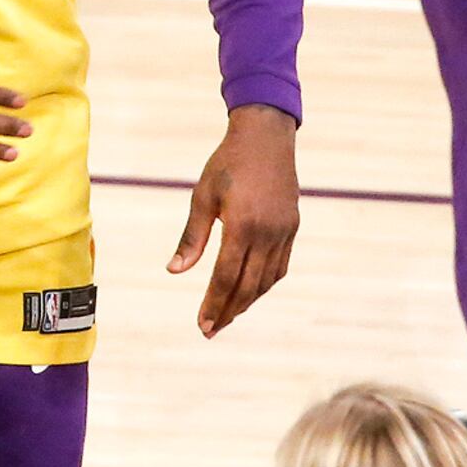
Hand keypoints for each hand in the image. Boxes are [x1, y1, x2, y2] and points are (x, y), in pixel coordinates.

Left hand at [169, 103, 299, 336]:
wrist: (266, 136)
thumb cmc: (227, 163)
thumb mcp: (202, 197)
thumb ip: (192, 238)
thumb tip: (174, 271)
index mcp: (242, 225)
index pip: (226, 277)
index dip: (214, 304)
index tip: (202, 325)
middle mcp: (267, 233)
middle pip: (247, 286)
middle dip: (228, 312)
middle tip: (210, 330)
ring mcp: (284, 232)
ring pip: (266, 280)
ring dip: (246, 301)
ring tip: (227, 315)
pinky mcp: (292, 227)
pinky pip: (279, 267)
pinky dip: (264, 283)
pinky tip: (249, 291)